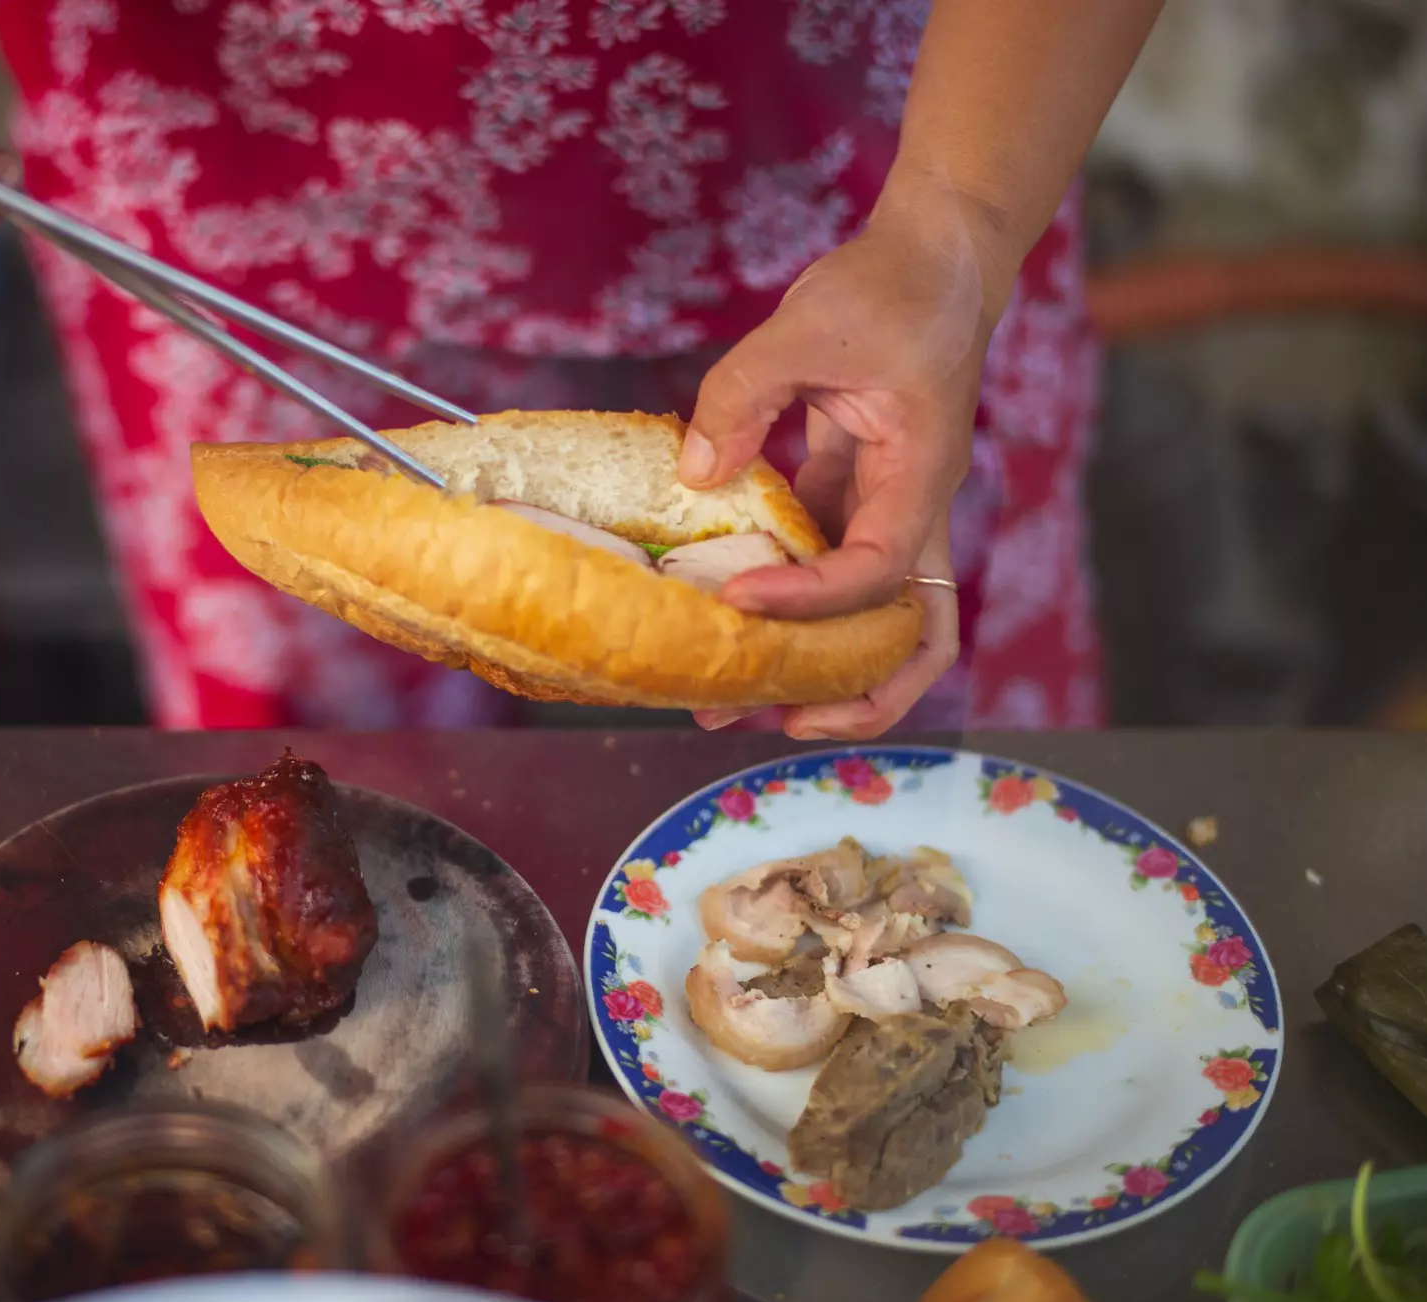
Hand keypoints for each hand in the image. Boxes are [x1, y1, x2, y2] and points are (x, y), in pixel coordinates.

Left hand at [680, 177, 1017, 739]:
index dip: (811, 601)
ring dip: (809, 661)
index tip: (741, 601)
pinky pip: (823, 570)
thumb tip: (695, 473)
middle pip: (910, 636)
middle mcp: (911, 510)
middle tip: (764, 715)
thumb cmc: (889, 283)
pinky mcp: (851, 496)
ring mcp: (883, 509)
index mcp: (921, 476)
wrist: (937, 254)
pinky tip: (718, 610)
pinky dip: (782, 600)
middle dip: (848, 691)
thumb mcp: (806, 325)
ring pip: (865, 616)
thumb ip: (743, 394)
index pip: (876, 571)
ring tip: (725, 696)